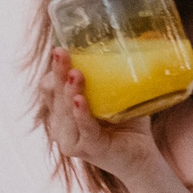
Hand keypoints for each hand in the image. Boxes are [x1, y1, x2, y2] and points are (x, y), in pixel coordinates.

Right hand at [37, 49, 165, 180]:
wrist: (143, 156)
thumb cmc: (128, 123)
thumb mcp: (118, 95)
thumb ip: (114, 73)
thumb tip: (127, 35)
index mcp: (63, 110)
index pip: (49, 87)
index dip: (53, 69)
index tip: (62, 49)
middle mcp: (61, 125)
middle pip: (53, 94)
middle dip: (57, 72)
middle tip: (60, 51)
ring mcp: (71, 139)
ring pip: (64, 110)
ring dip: (68, 90)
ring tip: (75, 73)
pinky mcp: (87, 149)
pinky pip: (83, 128)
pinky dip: (80, 113)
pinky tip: (79, 100)